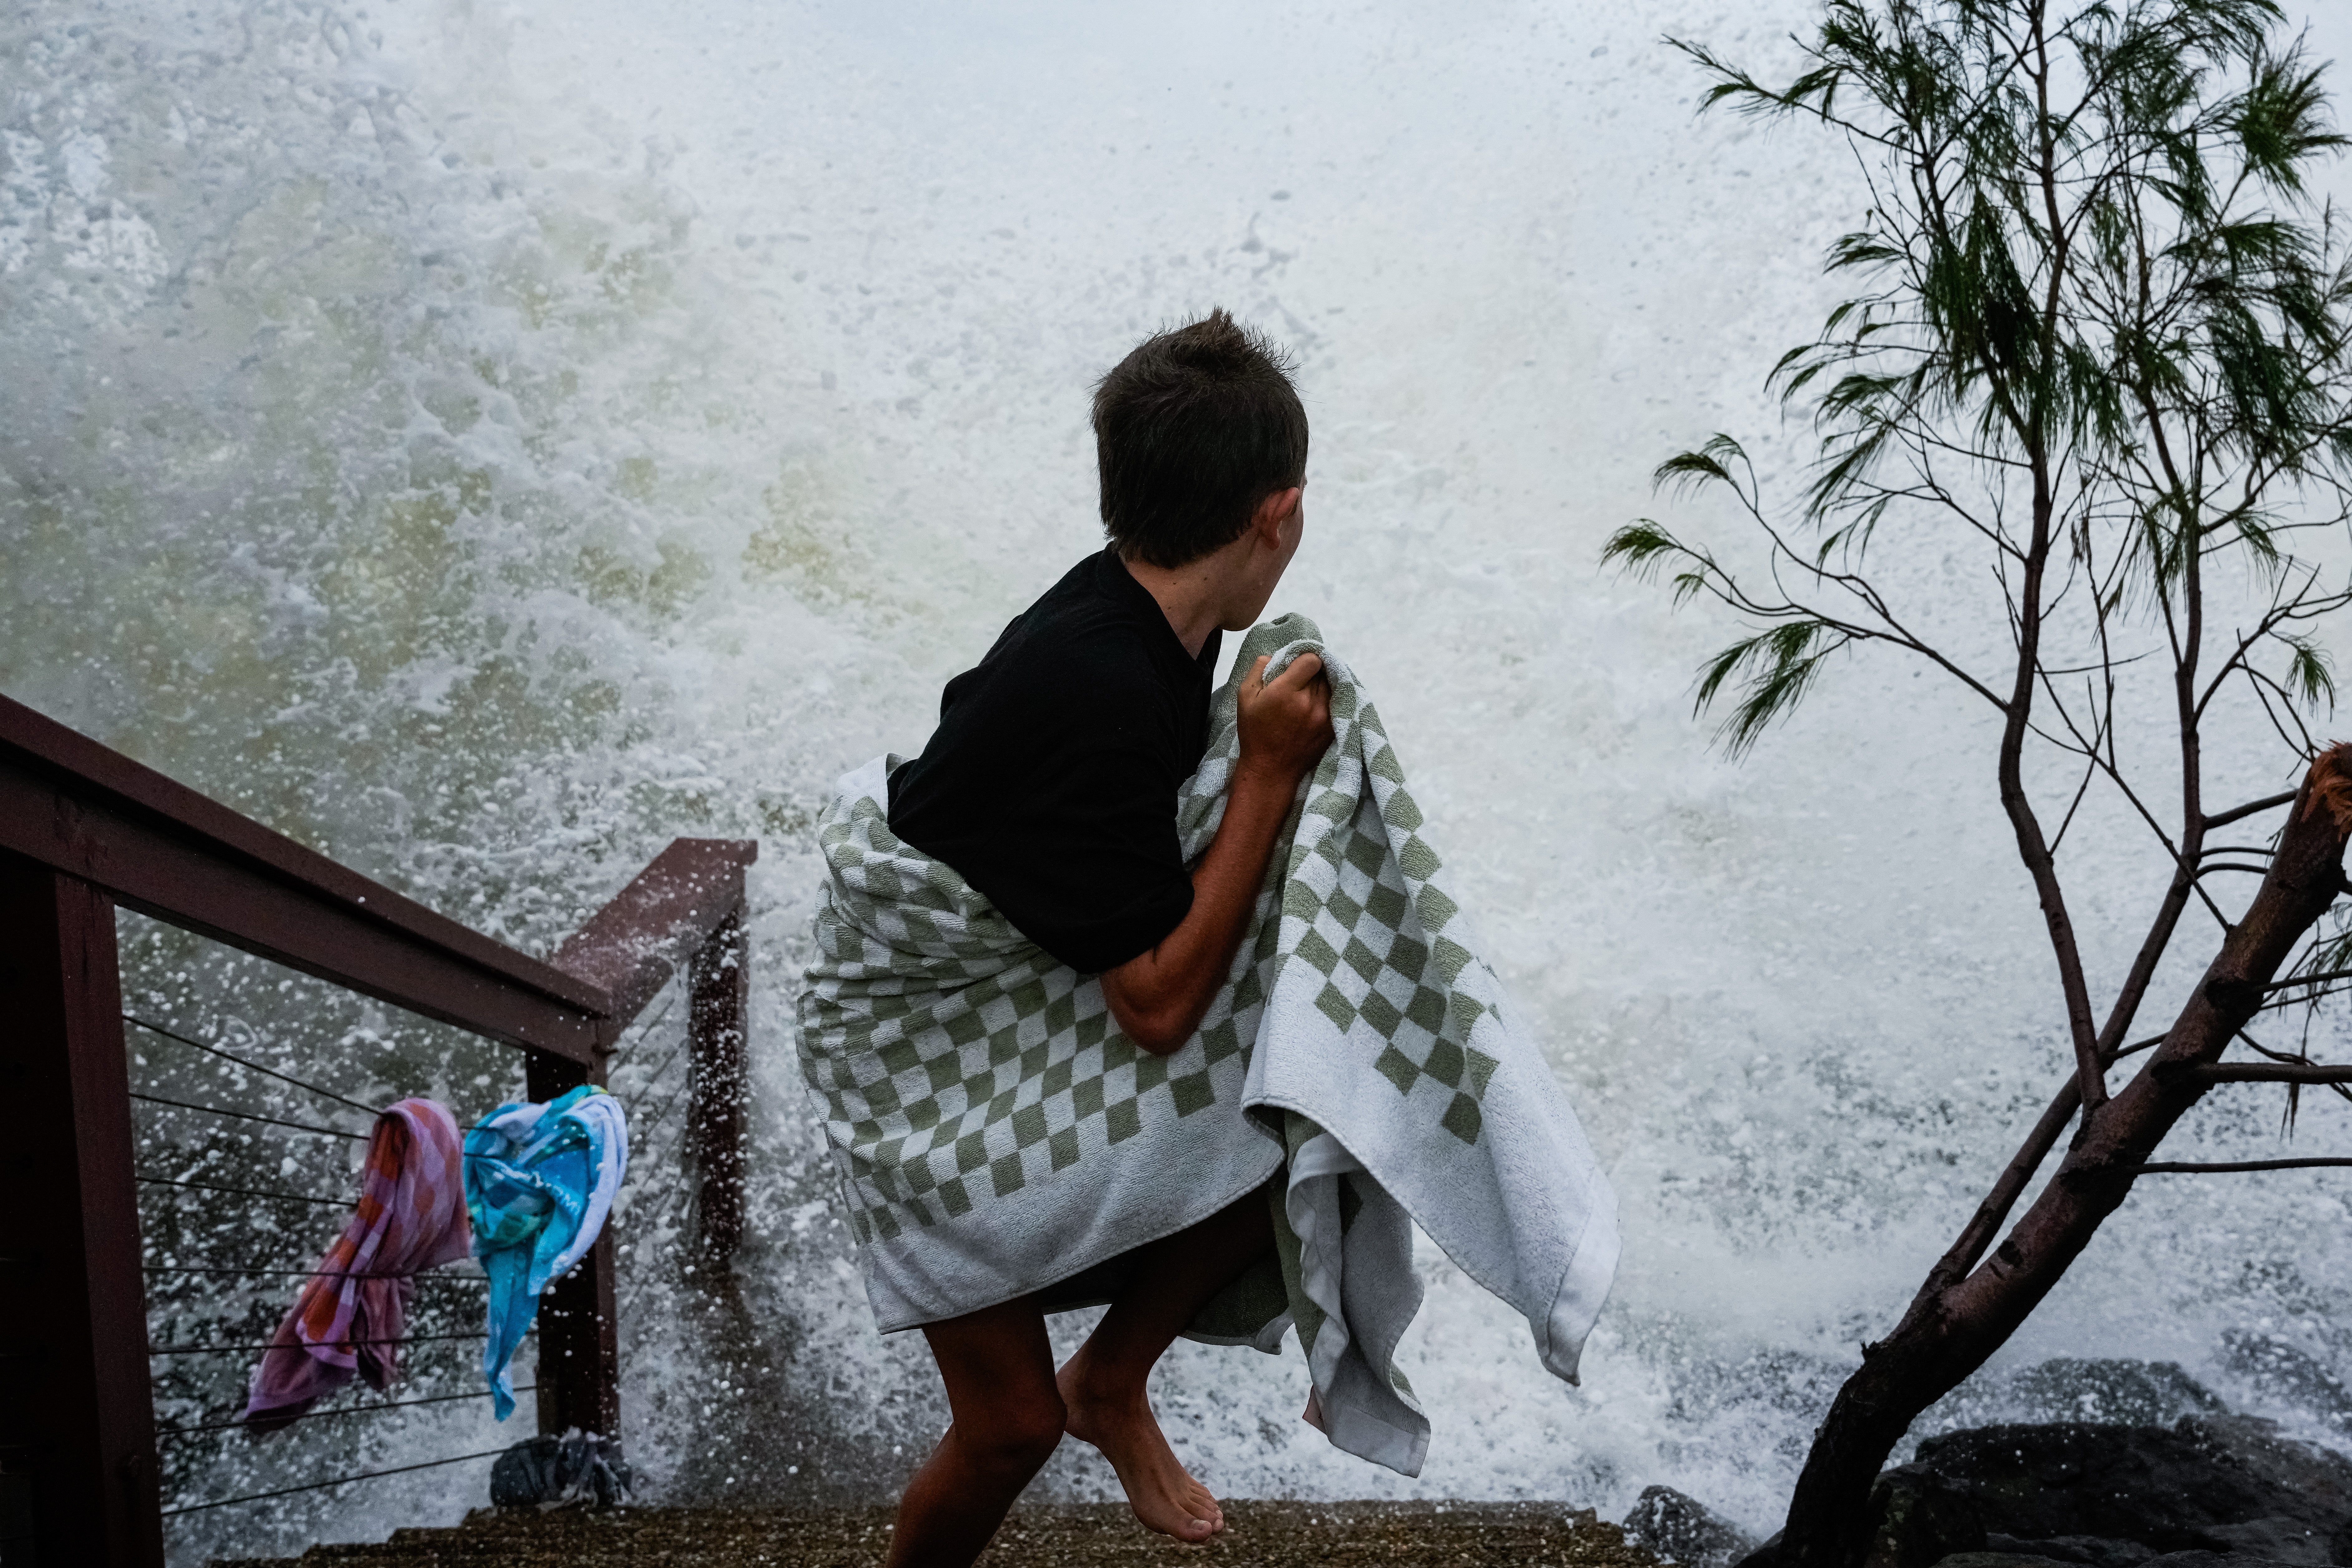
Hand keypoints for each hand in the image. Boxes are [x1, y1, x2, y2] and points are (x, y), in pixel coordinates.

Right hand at [1235, 651, 1332, 788]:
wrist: (1271, 770)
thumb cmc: (1255, 732)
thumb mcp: (1245, 696)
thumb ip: (1260, 668)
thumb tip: (1278, 655)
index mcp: (1286, 692)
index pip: (1312, 660)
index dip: (1304, 659)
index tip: (1296, 666)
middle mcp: (1309, 703)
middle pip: (1322, 672)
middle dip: (1311, 673)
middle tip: (1299, 682)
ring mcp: (1324, 717)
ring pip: (1332, 686)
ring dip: (1322, 685)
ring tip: (1308, 694)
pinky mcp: (1333, 728)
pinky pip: (1338, 703)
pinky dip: (1329, 700)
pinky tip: (1315, 707)